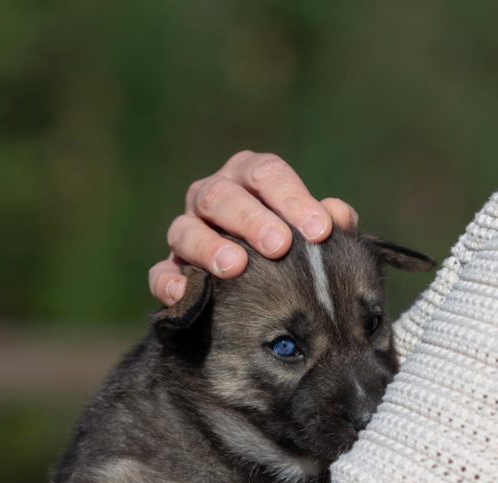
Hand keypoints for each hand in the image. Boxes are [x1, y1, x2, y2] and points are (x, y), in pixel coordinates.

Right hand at [148, 150, 358, 304]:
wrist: (263, 286)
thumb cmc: (294, 248)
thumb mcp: (313, 233)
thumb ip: (327, 225)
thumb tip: (338, 216)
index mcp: (249, 177)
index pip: (266, 174)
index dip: (293, 199)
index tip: (320, 231)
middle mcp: (212, 197)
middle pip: (221, 196)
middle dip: (250, 220)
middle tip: (279, 247)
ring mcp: (186, 231)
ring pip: (185, 230)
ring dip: (209, 247)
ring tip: (235, 267)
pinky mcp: (170, 268)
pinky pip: (160, 273)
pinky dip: (168, 282)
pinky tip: (183, 293)